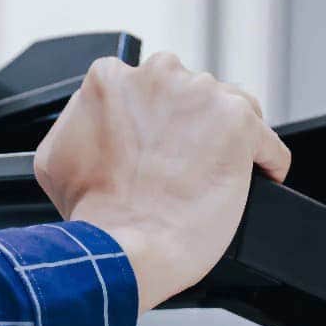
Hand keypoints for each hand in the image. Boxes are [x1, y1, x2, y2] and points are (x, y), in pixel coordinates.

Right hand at [33, 52, 289, 312]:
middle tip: (181, 167)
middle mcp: (160, 75)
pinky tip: (254, 183)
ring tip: (213, 177)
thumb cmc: (92, 214)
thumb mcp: (56, 157)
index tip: (157, 148)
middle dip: (192, 125)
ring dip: (226, 140)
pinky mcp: (241, 126)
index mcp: (113, 78)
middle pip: (192, 93)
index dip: (156, 121)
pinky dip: (265, 165)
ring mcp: (204, 97)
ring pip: (232, 109)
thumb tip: (96, 124)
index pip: (150, 87)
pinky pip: (268, 145)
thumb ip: (80, 123)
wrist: (121, 250)